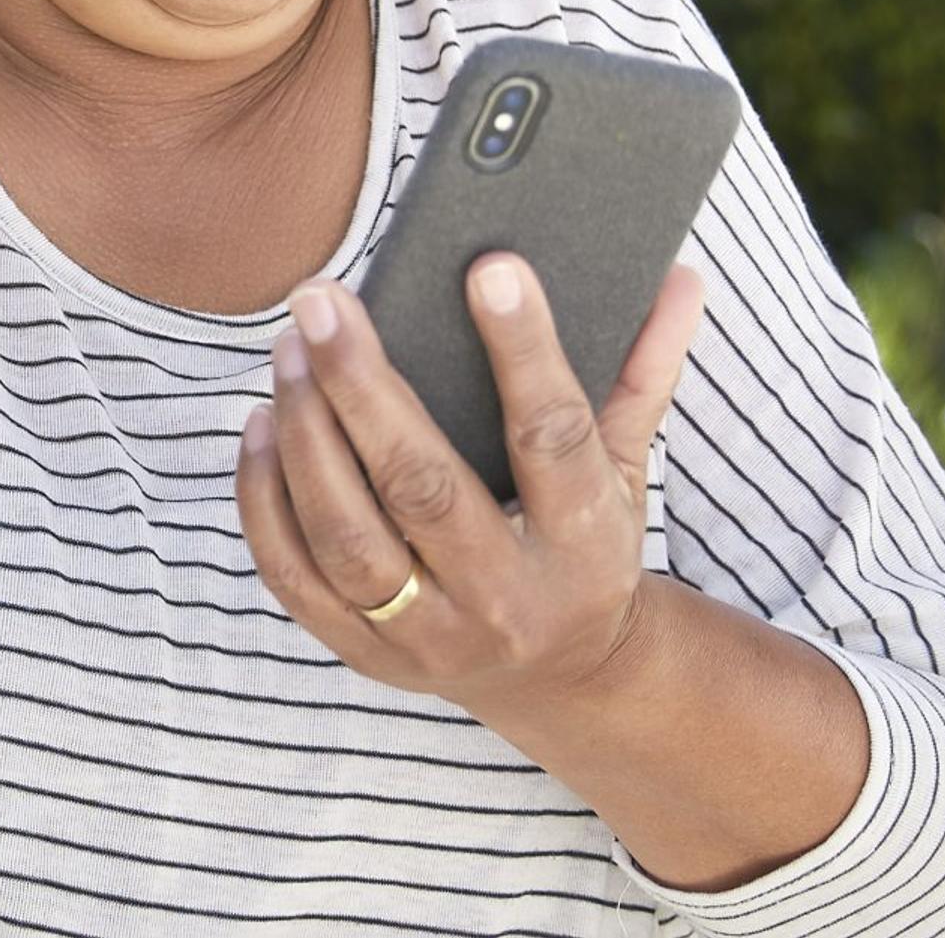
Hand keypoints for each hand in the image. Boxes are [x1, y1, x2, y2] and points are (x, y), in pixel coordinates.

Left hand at [241, 256, 711, 730]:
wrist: (563, 678)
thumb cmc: (589, 546)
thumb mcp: (629, 470)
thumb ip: (645, 375)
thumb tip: (681, 277)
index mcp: (583, 544)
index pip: (553, 437)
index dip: (524, 351)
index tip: (490, 266)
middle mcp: (504, 598)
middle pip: (423, 485)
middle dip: (363, 385)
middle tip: (323, 300)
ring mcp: (427, 636)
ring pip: (346, 533)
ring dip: (307, 434)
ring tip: (289, 350)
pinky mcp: (366, 655)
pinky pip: (294, 575)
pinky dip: (266, 498)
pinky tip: (262, 422)